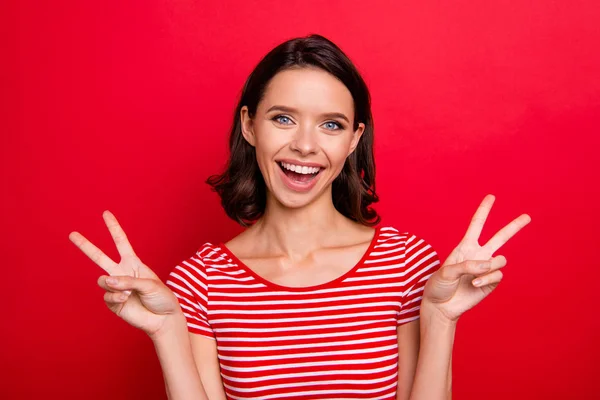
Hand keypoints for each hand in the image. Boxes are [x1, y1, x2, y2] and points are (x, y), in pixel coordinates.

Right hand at [69, 211, 181, 337]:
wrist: (163, 319)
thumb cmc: (161, 298)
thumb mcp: (150, 284)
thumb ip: (128, 280)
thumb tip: (106, 280)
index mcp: (133, 263)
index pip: (121, 242)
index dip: (113, 228)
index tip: (106, 213)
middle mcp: (122, 273)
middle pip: (99, 257)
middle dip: (85, 246)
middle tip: (72, 234)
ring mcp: (116, 288)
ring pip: (102, 280)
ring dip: (113, 285)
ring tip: (127, 293)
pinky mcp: (113, 303)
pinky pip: (107, 296)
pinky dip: (116, 298)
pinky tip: (126, 300)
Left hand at [422, 194, 530, 321]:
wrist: (441, 306)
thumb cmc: (438, 287)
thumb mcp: (446, 272)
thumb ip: (466, 265)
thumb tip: (489, 264)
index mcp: (465, 247)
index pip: (476, 225)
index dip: (484, 210)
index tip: (491, 197)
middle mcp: (478, 255)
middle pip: (500, 237)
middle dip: (514, 227)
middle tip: (528, 216)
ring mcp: (486, 269)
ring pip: (501, 259)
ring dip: (489, 266)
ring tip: (473, 277)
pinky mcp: (491, 283)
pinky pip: (498, 275)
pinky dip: (487, 279)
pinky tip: (474, 285)